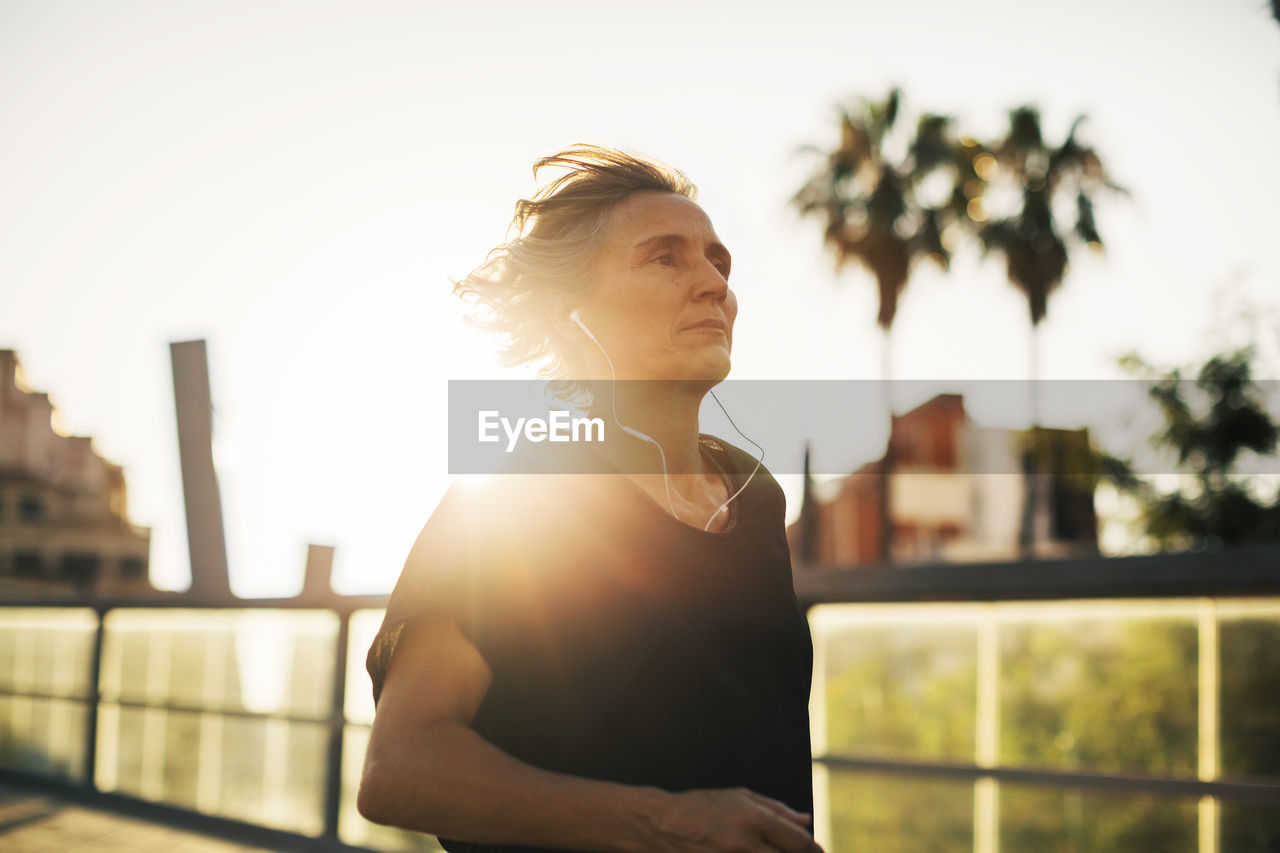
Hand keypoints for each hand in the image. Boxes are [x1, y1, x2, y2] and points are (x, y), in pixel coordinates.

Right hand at [641, 787, 824, 852]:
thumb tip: (805, 821)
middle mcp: (745, 844)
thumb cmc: (701, 806)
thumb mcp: (739, 797)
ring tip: (768, 850)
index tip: (817, 852)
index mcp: (753, 819)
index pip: (799, 843)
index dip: (814, 850)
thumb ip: (776, 809)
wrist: (660, 824)